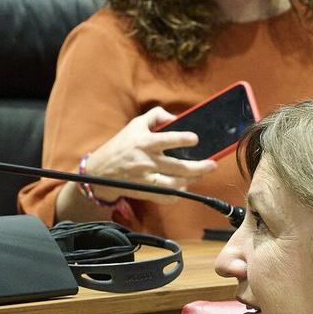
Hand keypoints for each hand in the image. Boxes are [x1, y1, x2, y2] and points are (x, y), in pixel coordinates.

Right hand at [82, 108, 217, 201]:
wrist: (100, 172)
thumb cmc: (120, 146)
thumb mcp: (134, 125)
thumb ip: (155, 116)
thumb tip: (175, 117)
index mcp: (145, 142)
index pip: (167, 140)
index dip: (184, 139)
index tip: (195, 139)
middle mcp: (147, 161)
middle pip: (178, 167)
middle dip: (199, 167)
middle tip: (212, 165)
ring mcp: (147, 178)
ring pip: (176, 183)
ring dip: (192, 180)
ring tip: (200, 174)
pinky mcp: (146, 191)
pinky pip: (167, 197)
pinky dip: (178, 194)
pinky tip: (185, 187)